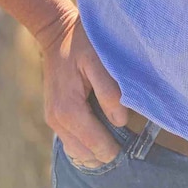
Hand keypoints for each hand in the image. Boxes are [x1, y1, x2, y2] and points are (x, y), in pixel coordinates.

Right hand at [36, 6, 130, 167]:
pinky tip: (100, 128)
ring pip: (78, 152)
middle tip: (127, 137)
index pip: (97, 147)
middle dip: (107, 150)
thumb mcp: (98, 61)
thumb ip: (109, 91)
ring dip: (96, 148)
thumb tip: (119, 121)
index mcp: (69, 110)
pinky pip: (71, 141)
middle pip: (87, 155)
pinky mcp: (54, 116)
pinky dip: (86, 142)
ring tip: (115, 133)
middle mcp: (57, 120)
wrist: (57, 32)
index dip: (117, 147)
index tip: (133, 140)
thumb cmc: (81, 44)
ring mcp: (53, 120)